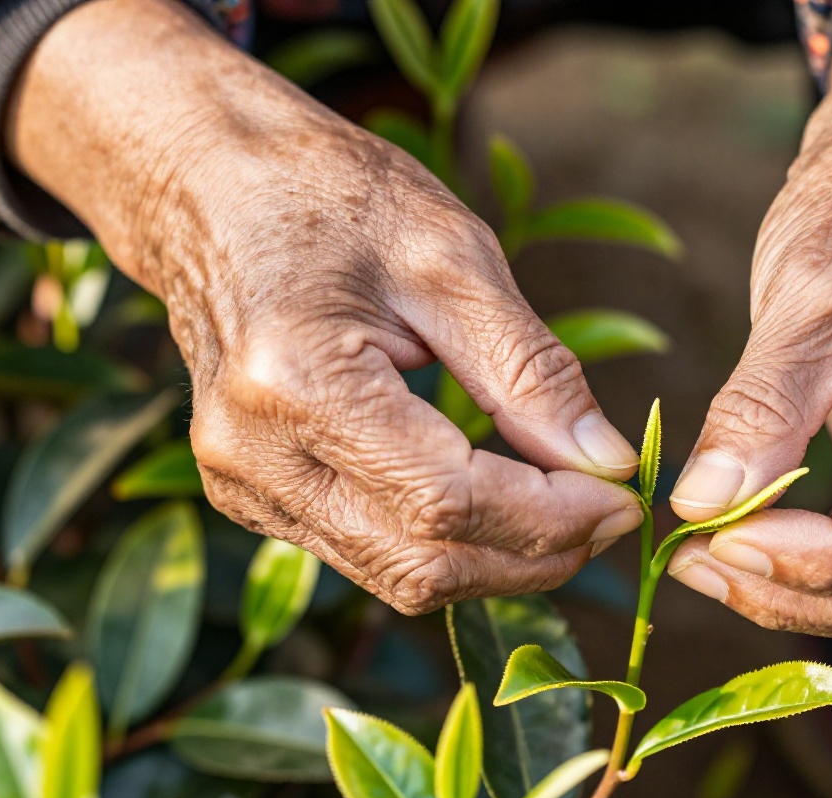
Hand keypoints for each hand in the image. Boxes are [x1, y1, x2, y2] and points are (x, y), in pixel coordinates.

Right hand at [9, 0, 642, 611]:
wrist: (207, 186)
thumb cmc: (329, 196)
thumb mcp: (452, 256)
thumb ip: (531, 370)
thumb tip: (607, 462)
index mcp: (294, 379)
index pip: (445, 500)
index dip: (549, 517)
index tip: (625, 496)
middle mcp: (251, 452)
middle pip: (422, 562)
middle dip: (535, 554)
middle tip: (612, 513)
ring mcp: (241, 485)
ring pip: (397, 576)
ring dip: (497, 561)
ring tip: (569, 511)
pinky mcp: (250, 497)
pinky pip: (367, 553)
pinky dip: (446, 544)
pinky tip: (497, 502)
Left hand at [666, 132, 831, 645]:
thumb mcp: (810, 294)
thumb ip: (763, 404)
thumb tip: (702, 505)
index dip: (827, 559)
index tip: (725, 542)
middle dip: (807, 588)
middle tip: (695, 561)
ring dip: (804, 591)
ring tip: (703, 557)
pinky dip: (808, 564)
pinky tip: (735, 537)